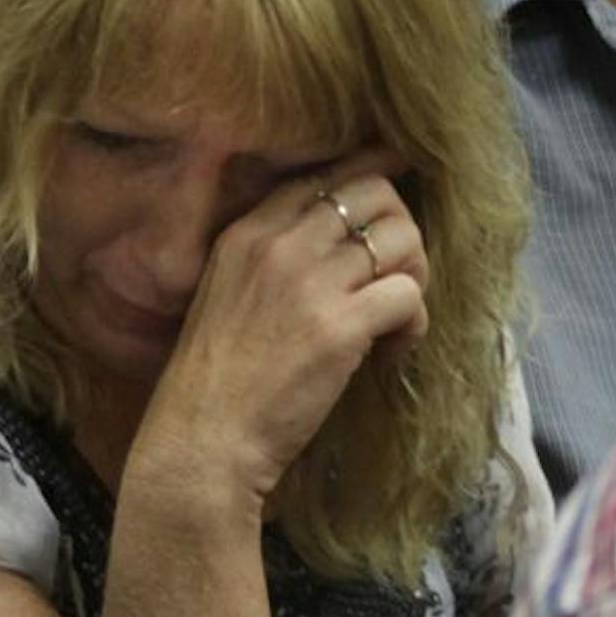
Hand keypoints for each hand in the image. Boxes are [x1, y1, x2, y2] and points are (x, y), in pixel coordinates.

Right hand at [128, 149, 428, 516]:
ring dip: (414, 278)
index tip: (399, 177)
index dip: (371, 173)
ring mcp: (311, 284)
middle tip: (394, 279)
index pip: (325, 176)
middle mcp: (279, 246)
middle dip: (401, 230)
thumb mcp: (227, 295)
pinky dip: (414, 325)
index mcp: (247, 233)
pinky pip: (409, 296)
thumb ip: (273, 261)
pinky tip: (390, 354)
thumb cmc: (214, 384)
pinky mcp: (341, 328)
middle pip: (374, 193)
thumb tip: (340, 244)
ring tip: (394, 321)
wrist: (201, 442)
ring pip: (402, 239)